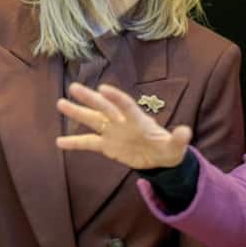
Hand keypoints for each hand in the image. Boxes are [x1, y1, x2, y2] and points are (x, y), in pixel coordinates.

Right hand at [55, 83, 190, 168]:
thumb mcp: (176, 147)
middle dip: (91, 99)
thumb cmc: (169, 149)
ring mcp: (114, 133)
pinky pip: (88, 143)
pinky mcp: (107, 146)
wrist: (161, 159)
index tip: (104, 88)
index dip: (116, 98)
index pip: (127, 106)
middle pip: (105, 108)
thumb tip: (186, 132)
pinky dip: (75, 142)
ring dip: (78, 113)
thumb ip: (178, 139)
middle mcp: (123, 122)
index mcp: (139, 121)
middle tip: (74, 88)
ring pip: (93, 120)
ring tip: (60, 103)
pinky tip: (59, 141)